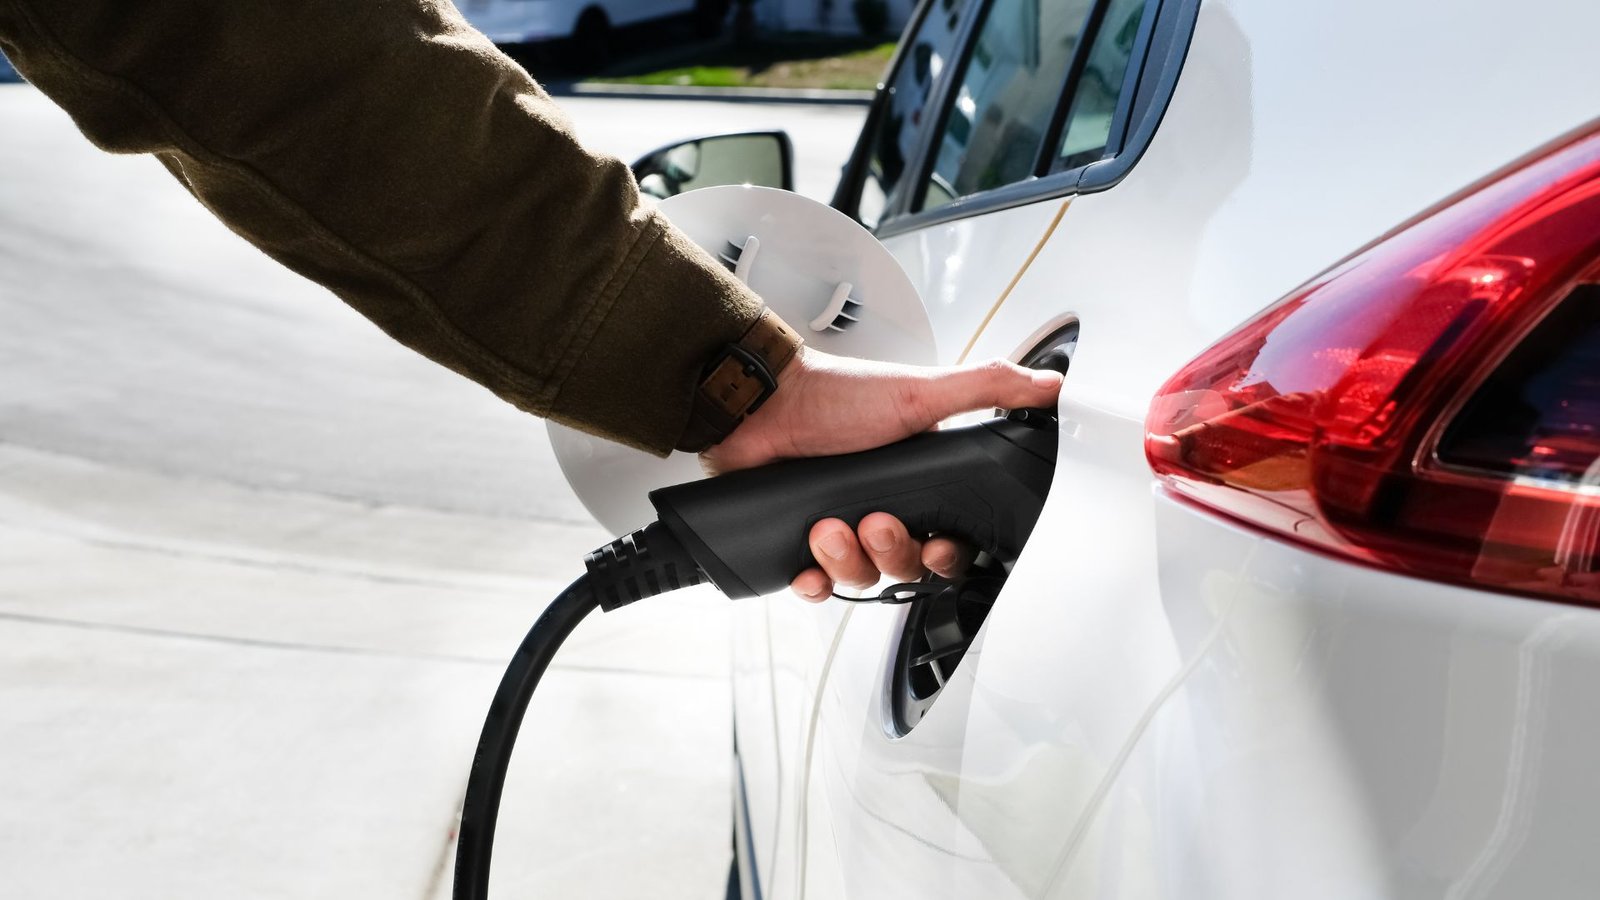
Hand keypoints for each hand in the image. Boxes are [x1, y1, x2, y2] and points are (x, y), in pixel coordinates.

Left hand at [699, 347, 1062, 600]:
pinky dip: (813, 584)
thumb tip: (1048, 385)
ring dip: (847, 559)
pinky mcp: (799, 542)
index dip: (948, 555)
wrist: (762, 403)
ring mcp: (840, 528)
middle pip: (907, 567)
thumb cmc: (836, 395)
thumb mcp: (921, 391)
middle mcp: (883, 509)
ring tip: (828, 525)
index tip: (938, 545)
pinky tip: (806, 569)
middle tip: (874, 522)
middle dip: (893, 551)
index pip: (950, 542)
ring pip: (860, 578)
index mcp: (918, 484)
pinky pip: (816, 587)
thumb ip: (987, 389)